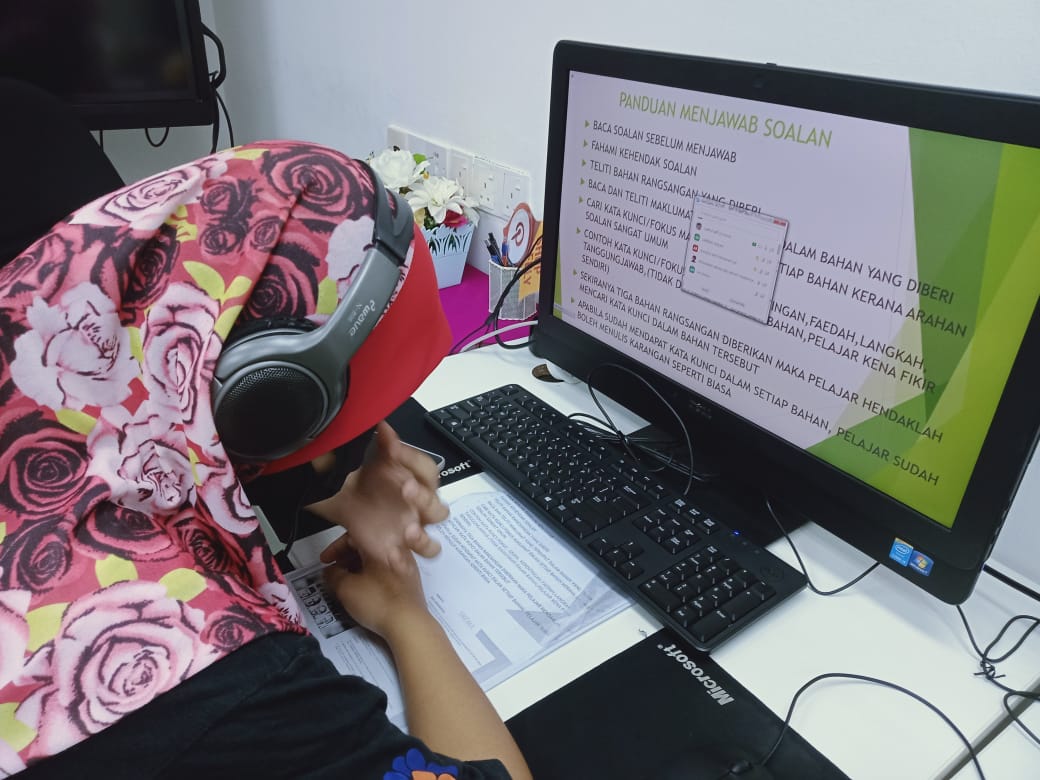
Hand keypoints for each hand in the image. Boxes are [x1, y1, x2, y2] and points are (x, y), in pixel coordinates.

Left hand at [307, 421, 448, 564]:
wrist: (339, 500)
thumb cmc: (362, 478)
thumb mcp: (367, 460)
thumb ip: (380, 446)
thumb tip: (383, 425)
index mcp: (412, 480)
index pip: (428, 470)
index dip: (414, 459)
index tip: (393, 449)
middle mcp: (415, 508)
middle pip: (437, 507)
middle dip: (424, 499)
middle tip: (406, 489)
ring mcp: (407, 532)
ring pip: (430, 541)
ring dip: (423, 539)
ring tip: (409, 533)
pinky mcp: (394, 552)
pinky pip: (407, 563)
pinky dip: (403, 562)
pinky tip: (393, 558)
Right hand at [321, 536, 428, 639]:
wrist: (408, 624)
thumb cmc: (382, 603)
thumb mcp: (346, 588)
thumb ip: (333, 575)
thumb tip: (329, 571)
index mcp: (382, 546)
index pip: (353, 537)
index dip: (335, 549)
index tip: (326, 560)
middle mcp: (396, 551)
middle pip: (367, 546)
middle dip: (346, 558)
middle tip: (335, 570)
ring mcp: (406, 566)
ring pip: (377, 559)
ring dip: (359, 567)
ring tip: (348, 582)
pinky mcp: (409, 581)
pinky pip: (387, 571)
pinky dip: (373, 576)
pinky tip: (365, 590)